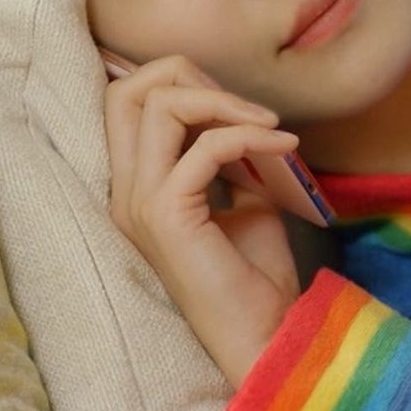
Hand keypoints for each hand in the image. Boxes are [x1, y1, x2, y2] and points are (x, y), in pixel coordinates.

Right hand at [104, 54, 300, 387]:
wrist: (265, 335)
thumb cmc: (252, 274)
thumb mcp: (241, 197)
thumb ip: (226, 156)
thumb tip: (240, 115)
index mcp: (134, 186)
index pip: (123, 102)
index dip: (175, 82)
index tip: (230, 102)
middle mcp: (126, 191)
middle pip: (127, 92)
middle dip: (186, 75)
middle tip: (241, 105)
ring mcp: (140, 203)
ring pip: (159, 105)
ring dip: (222, 100)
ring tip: (268, 123)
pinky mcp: (167, 215)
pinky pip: (207, 146)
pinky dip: (251, 134)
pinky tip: (286, 146)